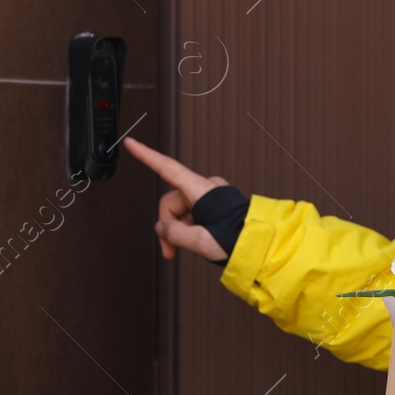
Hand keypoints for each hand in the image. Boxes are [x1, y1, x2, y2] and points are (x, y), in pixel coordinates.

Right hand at [119, 136, 231, 261]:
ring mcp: (211, 196)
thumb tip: (161, 228)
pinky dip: (190, 230)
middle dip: (169, 228)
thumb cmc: (239, 239)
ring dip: (180, 232)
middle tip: (171, 251)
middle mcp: (205, 188)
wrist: (263, 243)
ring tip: (189, 249)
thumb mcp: (201, 241)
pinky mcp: (216, 205)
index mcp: (200, 190)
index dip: (146, 155)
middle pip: (171, 204)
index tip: (131, 143)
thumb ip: (174, 234)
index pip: (167, 168)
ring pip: (181, 213)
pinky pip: (193, 215)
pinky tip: (199, 242)